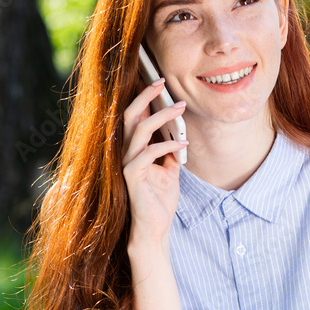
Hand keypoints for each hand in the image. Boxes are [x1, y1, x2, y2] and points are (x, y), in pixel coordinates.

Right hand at [121, 78, 188, 245]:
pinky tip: (183, 145)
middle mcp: (126, 153)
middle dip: (145, 96)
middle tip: (162, 82)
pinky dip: (168, 146)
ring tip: (180, 109)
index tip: (159, 82)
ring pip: (140, 130)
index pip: (135, 117)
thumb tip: (180, 133)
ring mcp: (127, 163)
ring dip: (162, 116)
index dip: (143, 97)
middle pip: (130, 115)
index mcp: (133, 149)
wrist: (155, 228)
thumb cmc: (160, 199)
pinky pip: (149, 153)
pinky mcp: (132, 176)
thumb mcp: (170, 170)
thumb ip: (170, 151)